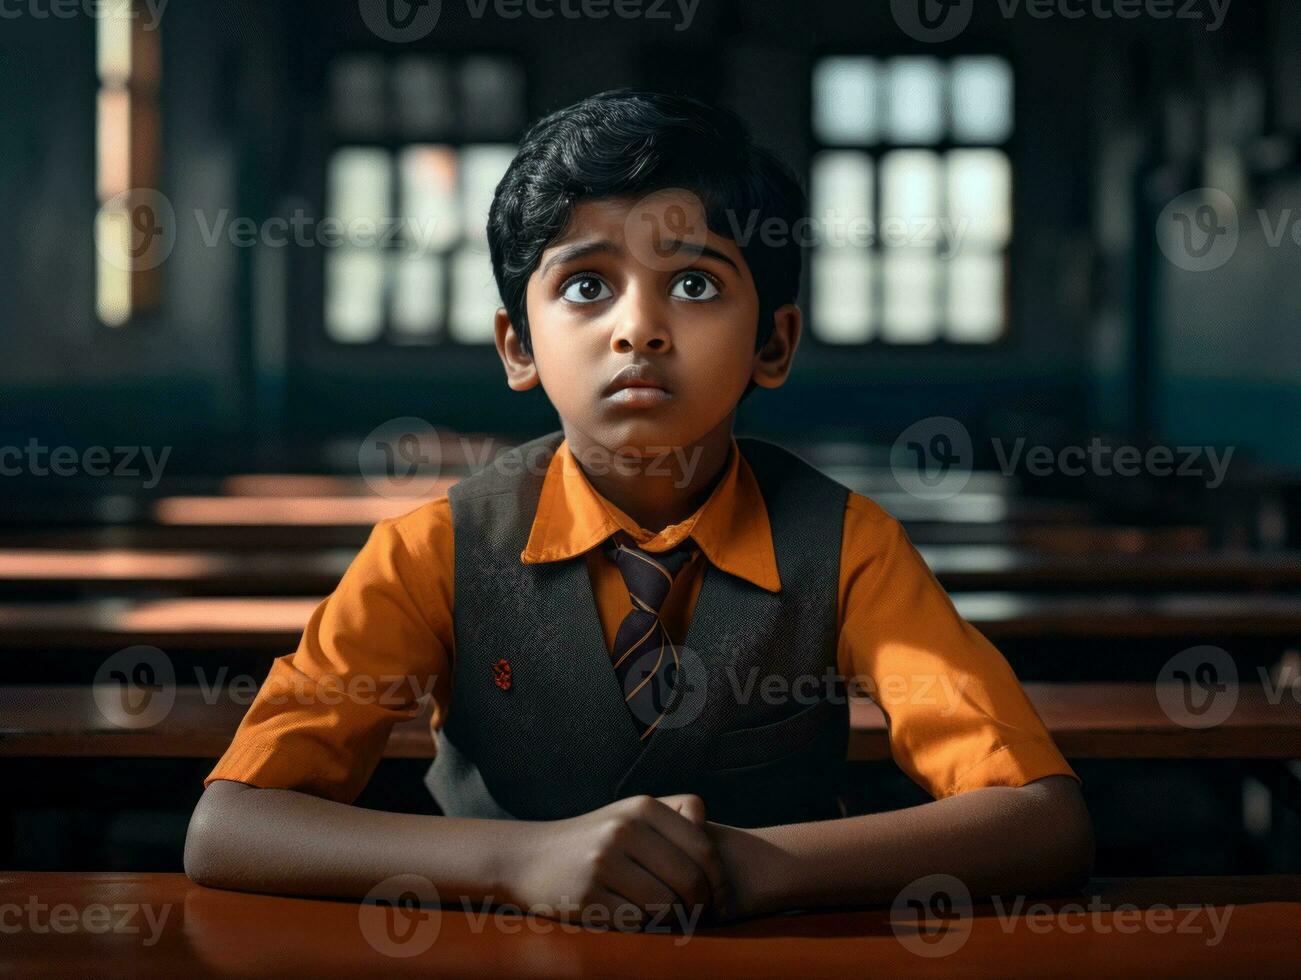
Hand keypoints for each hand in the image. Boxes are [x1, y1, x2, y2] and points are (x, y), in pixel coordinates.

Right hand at [508, 794, 730, 930]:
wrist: (531, 857)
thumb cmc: (596, 838)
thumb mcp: (632, 813)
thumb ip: (678, 815)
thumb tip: (715, 841)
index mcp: (641, 807)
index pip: (703, 848)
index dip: (720, 881)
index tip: (721, 901)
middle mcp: (623, 830)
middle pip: (689, 880)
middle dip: (702, 906)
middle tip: (700, 917)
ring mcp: (603, 864)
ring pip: (666, 905)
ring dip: (672, 918)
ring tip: (667, 916)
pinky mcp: (587, 897)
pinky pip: (637, 922)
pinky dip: (644, 926)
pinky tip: (637, 918)